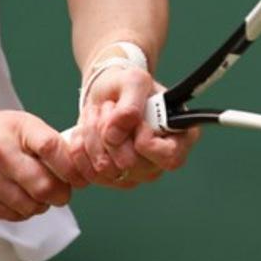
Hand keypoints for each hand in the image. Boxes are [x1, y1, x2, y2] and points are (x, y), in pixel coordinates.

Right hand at [0, 111, 88, 221]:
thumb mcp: (14, 125)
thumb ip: (43, 143)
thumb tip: (77, 167)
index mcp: (16, 127)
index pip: (54, 149)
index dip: (73, 169)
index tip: (79, 179)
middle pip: (45, 186)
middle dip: (60, 196)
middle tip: (59, 195)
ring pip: (29, 206)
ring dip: (38, 207)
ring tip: (33, 196)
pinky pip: (9, 215)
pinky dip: (19, 213)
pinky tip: (14, 201)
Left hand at [70, 67, 199, 186]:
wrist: (106, 92)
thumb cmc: (127, 85)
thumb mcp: (134, 81)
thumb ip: (131, 103)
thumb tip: (116, 133)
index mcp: (180, 138)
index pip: (169, 157)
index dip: (145, 141)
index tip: (135, 120)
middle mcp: (159, 162)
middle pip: (130, 164)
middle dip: (110, 131)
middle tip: (109, 108)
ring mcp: (136, 174)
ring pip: (105, 169)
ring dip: (92, 136)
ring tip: (96, 115)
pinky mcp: (111, 179)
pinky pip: (88, 174)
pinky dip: (80, 149)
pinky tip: (84, 131)